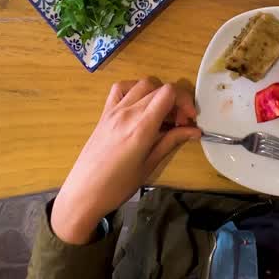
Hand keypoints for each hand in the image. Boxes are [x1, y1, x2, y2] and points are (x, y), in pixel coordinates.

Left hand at [51, 78, 199, 243]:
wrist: (84, 193)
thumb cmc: (118, 186)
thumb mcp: (149, 165)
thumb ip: (171, 141)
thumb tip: (195, 131)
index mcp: (141, 126)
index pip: (169, 93)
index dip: (185, 101)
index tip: (189, 119)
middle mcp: (128, 112)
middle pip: (159, 88)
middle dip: (175, 102)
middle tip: (178, 124)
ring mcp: (114, 110)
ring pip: (142, 85)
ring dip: (157, 94)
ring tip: (160, 115)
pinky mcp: (104, 113)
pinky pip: (120, 89)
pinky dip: (134, 90)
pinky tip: (139, 106)